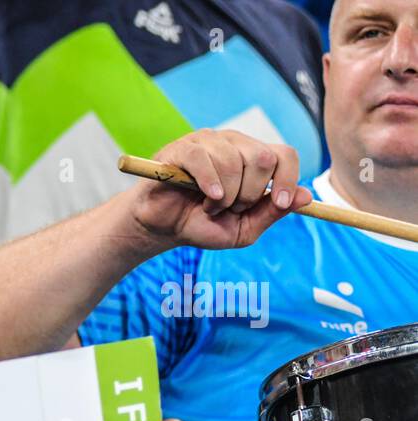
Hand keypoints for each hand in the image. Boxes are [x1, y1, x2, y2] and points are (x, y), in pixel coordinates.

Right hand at [128, 130, 312, 251]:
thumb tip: (306, 196)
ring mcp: (208, 142)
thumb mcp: (244, 228)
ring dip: (224, 196)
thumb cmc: (203, 225)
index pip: (284, 155)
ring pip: (233, 161)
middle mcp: (235, 144)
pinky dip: (209, 183)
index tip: (277, 202)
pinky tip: (207, 197)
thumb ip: (273, 213)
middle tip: (230, 208)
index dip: (286, 179)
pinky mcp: (182, 148)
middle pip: (262, 158)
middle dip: (249, 193)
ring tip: (210, 206)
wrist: (164, 229)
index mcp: (254, 158)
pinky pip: (203, 158)